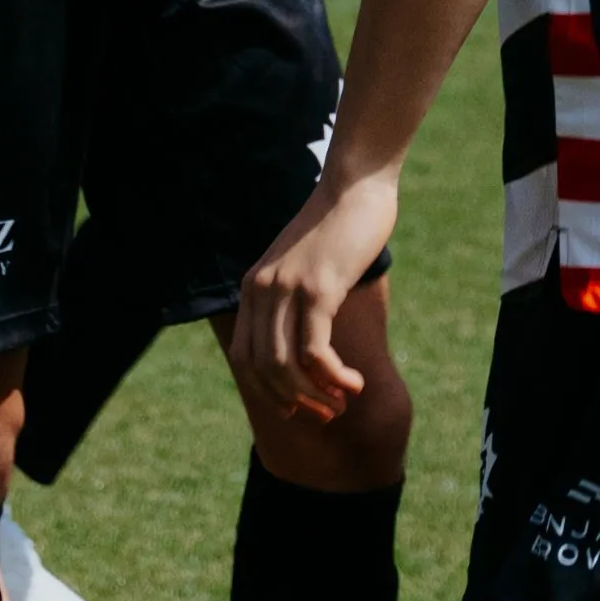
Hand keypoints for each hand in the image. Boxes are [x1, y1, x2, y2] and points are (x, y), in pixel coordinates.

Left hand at [230, 171, 400, 419]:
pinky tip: (353, 382)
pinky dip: (333, 376)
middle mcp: (262, 290)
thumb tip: (305, 346)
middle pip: (263, 369)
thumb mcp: (303, 266)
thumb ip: (294, 298)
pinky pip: (316, 351)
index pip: (244, 358)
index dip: (269, 393)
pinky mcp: (318, 289)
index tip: (298, 408)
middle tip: (327, 414)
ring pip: (286, 366)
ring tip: (343, 403)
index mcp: (252, 288)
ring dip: (315, 395)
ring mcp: (287, 289)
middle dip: (294, 401)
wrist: (355, 186)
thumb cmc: (337, 228)